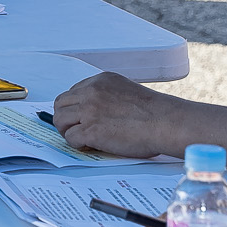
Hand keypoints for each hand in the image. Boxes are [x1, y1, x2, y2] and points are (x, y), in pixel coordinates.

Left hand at [52, 71, 203, 161]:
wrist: (166, 123)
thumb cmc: (155, 113)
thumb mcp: (127, 92)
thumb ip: (108, 97)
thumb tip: (95, 113)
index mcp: (101, 80)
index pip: (73, 92)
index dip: (76, 108)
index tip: (83, 119)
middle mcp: (92, 91)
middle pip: (61, 104)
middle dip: (66, 119)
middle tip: (78, 131)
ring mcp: (89, 110)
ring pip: (60, 120)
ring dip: (69, 131)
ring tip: (84, 139)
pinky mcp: (91, 129)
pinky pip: (71, 137)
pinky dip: (78, 144)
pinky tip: (92, 146)